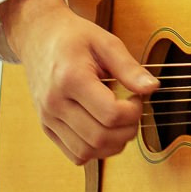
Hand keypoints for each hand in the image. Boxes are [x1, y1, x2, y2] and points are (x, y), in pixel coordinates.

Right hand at [0, 0, 154, 164]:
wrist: (38, 37)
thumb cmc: (73, 37)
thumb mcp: (105, 42)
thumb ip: (128, 67)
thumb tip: (151, 88)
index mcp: (70, 79)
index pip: (110, 114)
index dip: (133, 111)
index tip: (136, 98)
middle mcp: (54, 103)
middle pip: (100, 137)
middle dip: (127, 130)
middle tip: (132, 111)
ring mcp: (48, 118)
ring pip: (87, 152)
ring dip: (113, 144)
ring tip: (119, 121)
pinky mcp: (47, 127)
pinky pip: (75, 154)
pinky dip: (95, 150)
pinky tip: (104, 130)